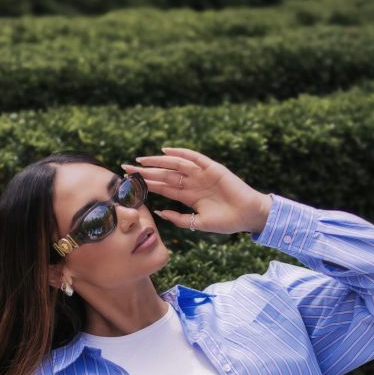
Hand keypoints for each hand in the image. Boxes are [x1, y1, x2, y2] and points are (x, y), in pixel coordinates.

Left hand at [121, 146, 271, 235]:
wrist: (247, 215)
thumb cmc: (226, 222)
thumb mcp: (198, 223)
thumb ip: (180, 219)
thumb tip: (159, 212)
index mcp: (188, 196)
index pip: (163, 187)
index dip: (147, 184)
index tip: (129, 182)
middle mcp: (192, 183)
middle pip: (165, 174)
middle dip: (146, 172)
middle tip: (126, 168)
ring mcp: (201, 174)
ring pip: (175, 165)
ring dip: (158, 162)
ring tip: (140, 160)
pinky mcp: (212, 168)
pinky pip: (194, 158)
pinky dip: (180, 153)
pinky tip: (165, 151)